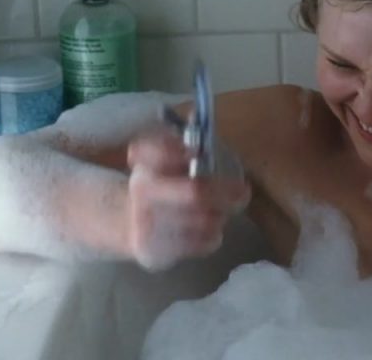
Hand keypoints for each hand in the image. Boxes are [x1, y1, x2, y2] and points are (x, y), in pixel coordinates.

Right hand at [125, 128, 250, 269]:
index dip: (182, 150)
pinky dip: (213, 235)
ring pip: (205, 221)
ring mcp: (148, 227)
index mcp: (144, 165)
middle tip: (243, 191)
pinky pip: (203, 244)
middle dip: (227, 192)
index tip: (200, 152)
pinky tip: (207, 229)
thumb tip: (197, 115)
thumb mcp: (163, 158)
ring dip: (220, 214)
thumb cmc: (159, 184)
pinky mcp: (158, 255)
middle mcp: (142, 195)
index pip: (159, 150)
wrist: (128, 225)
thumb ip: (180, 140)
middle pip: (196, 193)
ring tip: (220, 210)